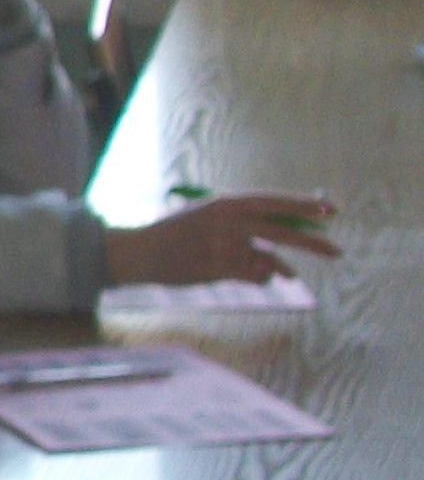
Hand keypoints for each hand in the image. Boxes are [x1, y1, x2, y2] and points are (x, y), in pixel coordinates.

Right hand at [106, 191, 339, 288]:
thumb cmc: (176, 233)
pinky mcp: (218, 268)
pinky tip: (253, 277)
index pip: (274, 201)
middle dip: (313, 243)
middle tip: (337, 251)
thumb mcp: (209, 216)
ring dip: (280, 268)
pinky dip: (260, 278)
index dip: (304, 205)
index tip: (330, 210)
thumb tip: (284, 230)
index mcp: (227, 203)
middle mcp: (228, 221)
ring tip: (291, 275)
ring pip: (268, 260)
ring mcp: (224, 246)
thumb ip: (242, 221)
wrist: (141, 252)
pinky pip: (255, 276)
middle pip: (282, 231)